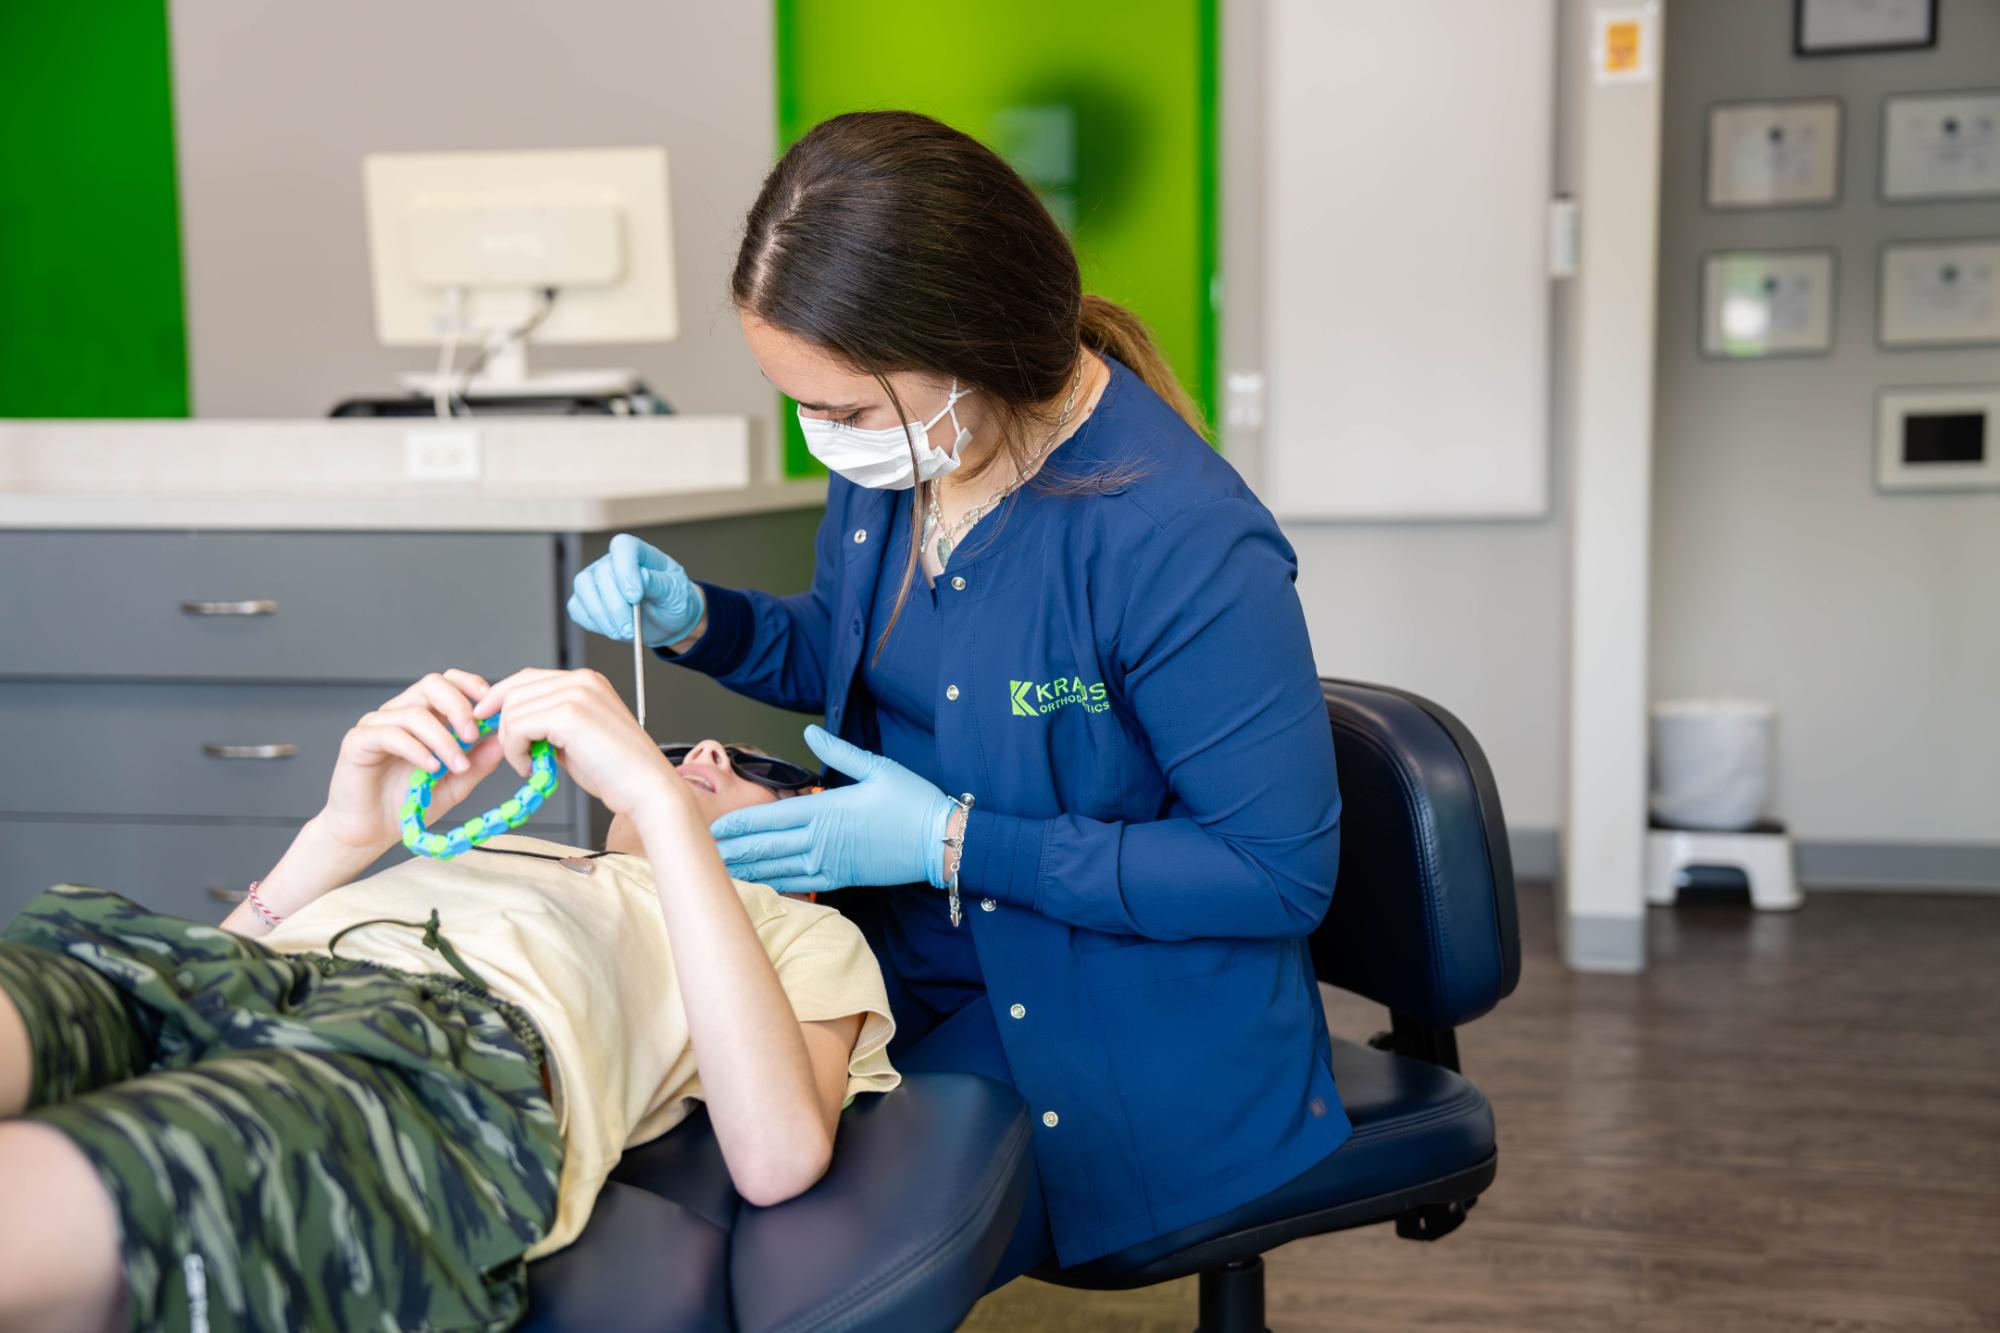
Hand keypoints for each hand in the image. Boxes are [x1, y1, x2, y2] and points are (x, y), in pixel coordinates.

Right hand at [320, 670, 503, 853]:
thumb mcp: (453, 784)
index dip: (471, 686)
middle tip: (473, 735)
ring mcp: (376, 725)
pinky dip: (416, 749)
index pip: (448, 682)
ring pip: (414, 713)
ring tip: (456, 765)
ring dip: (442, 738)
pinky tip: (431, 768)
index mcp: (424, 716)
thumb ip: (477, 763)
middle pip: (432, 684)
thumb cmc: (407, 804)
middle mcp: (400, 713)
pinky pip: (389, 734)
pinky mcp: (357, 742)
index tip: (492, 708)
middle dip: (459, 706)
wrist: (369, 832)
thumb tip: (501, 742)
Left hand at [474, 667, 688, 820]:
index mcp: (586, 681)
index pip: (527, 678)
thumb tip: (511, 724)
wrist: (646, 788)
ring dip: (511, 743)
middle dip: (503, 726)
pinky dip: (516, 752)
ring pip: (512, 709)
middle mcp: (581, 680)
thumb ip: (548, 723)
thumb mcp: (576, 738)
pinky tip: (533, 768)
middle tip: (517, 756)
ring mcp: (576, 694)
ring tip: (531, 765)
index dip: (500, 699)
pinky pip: (518, 727)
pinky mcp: (569, 714)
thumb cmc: (616, 771)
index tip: (486, 721)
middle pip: (514, 691)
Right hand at [568, 533, 705, 648]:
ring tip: (624, 633)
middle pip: (601, 574)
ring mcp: (594, 579)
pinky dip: (594, 623)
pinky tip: (613, 630)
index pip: (622, 547)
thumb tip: (640, 576)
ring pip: (584, 589)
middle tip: (631, 629)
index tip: (635, 597)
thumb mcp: (674, 591)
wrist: (666, 620)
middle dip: (616, 605)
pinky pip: (578, 609)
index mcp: (636, 552)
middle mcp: (611, 562)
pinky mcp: (585, 600)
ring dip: (602, 616)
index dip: (625, 570)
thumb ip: (658, 583)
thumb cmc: (672, 599)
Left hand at [708, 726, 955, 893]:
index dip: (736, 824)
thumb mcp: (877, 767)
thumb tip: (811, 730)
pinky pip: (799, 883)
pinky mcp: (840, 879)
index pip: (769, 818)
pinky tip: (756, 884)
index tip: (709, 827)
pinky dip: (773, 883)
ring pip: (776, 869)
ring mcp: (829, 863)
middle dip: (730, 850)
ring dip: (745, 869)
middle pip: (764, 846)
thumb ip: (839, 750)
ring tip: (717, 871)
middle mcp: (820, 839)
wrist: (942, 842)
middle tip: (698, 853)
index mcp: (825, 809)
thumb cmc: (913, 802)